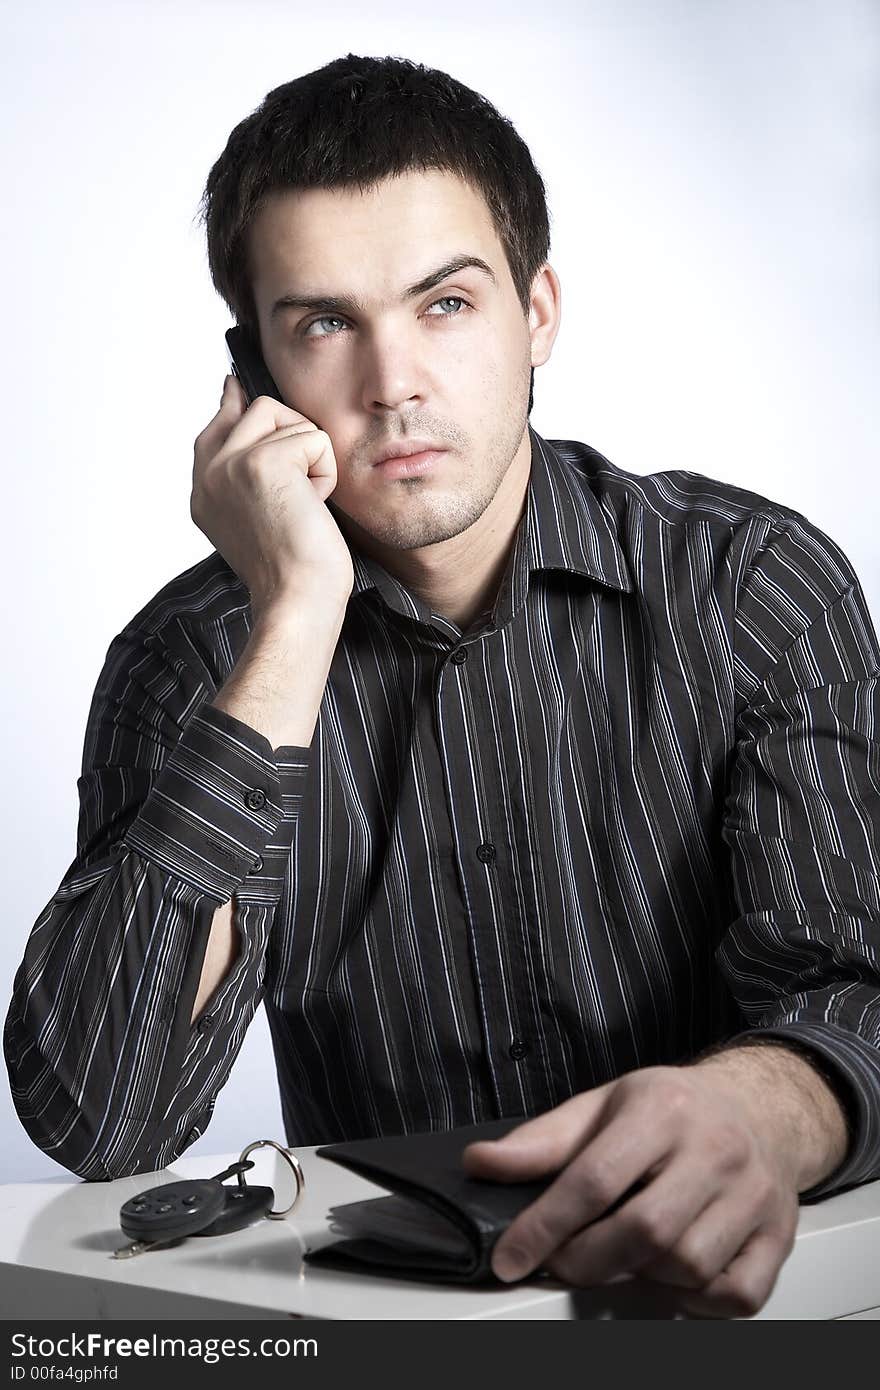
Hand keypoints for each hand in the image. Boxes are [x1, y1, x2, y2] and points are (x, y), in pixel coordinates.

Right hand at [191, 375, 353, 618]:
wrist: (297, 599)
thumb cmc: (291, 569)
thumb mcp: (258, 516)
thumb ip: (247, 471)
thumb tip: (248, 418)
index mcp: (204, 491)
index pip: (216, 426)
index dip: (233, 404)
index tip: (234, 386)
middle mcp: (209, 474)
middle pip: (256, 409)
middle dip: (292, 438)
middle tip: (300, 489)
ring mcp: (230, 464)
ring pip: (283, 416)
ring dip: (309, 455)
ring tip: (305, 501)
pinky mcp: (261, 462)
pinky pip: (312, 437)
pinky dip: (324, 470)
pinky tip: (313, 505)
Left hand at [461, 1066, 799, 1317]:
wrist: (758, 1107)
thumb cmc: (671, 1109)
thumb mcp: (602, 1105)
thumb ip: (542, 1140)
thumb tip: (481, 1163)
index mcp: (662, 1108)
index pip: (594, 1179)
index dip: (544, 1226)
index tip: (510, 1257)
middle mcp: (714, 1148)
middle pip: (644, 1232)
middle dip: (588, 1260)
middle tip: (564, 1261)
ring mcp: (753, 1193)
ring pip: (688, 1267)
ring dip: (642, 1278)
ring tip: (623, 1255)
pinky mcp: (778, 1233)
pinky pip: (736, 1294)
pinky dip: (696, 1301)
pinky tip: (673, 1275)